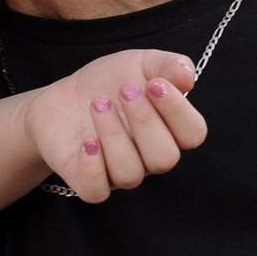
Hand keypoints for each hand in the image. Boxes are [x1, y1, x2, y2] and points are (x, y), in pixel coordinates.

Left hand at [22, 49, 205, 202]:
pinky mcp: (89, 182)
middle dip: (145, 121)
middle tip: (124, 90)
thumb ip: (169, 66)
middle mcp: (150, 157)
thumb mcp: (141, 63)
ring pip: (130, 174)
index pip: (193, 134)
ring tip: (97, 104)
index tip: (154, 83)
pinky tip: (86, 141)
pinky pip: (97, 191)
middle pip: (165, 158)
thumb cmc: (109, 82)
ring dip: (114, 136)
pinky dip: (93, 168)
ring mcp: (120, 173)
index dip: (177, 110)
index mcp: (170, 131)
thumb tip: (187, 77)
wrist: (64, 97)